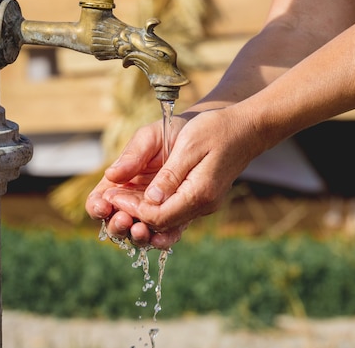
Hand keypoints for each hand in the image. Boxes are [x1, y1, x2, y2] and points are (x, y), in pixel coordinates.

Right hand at [86, 118, 175, 246]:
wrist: (205, 132)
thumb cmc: (171, 131)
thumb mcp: (150, 138)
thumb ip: (132, 156)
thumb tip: (112, 175)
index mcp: (120, 181)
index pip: (100, 201)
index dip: (97, 207)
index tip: (102, 206)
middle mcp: (134, 199)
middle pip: (117, 223)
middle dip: (117, 226)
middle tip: (123, 219)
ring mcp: (155, 210)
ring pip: (139, 233)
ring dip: (137, 236)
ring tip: (140, 229)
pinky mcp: (177, 216)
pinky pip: (167, 233)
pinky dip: (162, 240)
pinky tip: (161, 239)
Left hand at [87, 105, 262, 247]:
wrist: (245, 127)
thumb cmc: (215, 129)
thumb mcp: (188, 145)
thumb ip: (168, 175)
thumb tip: (148, 200)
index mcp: (199, 194)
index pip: (158, 216)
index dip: (131, 209)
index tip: (112, 193)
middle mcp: (201, 206)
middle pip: (159, 226)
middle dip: (131, 218)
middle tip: (108, 202)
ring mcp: (200, 205)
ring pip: (165, 224)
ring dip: (139, 218)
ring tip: (117, 205)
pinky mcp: (197, 199)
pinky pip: (172, 214)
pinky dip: (151, 211)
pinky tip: (134, 203)